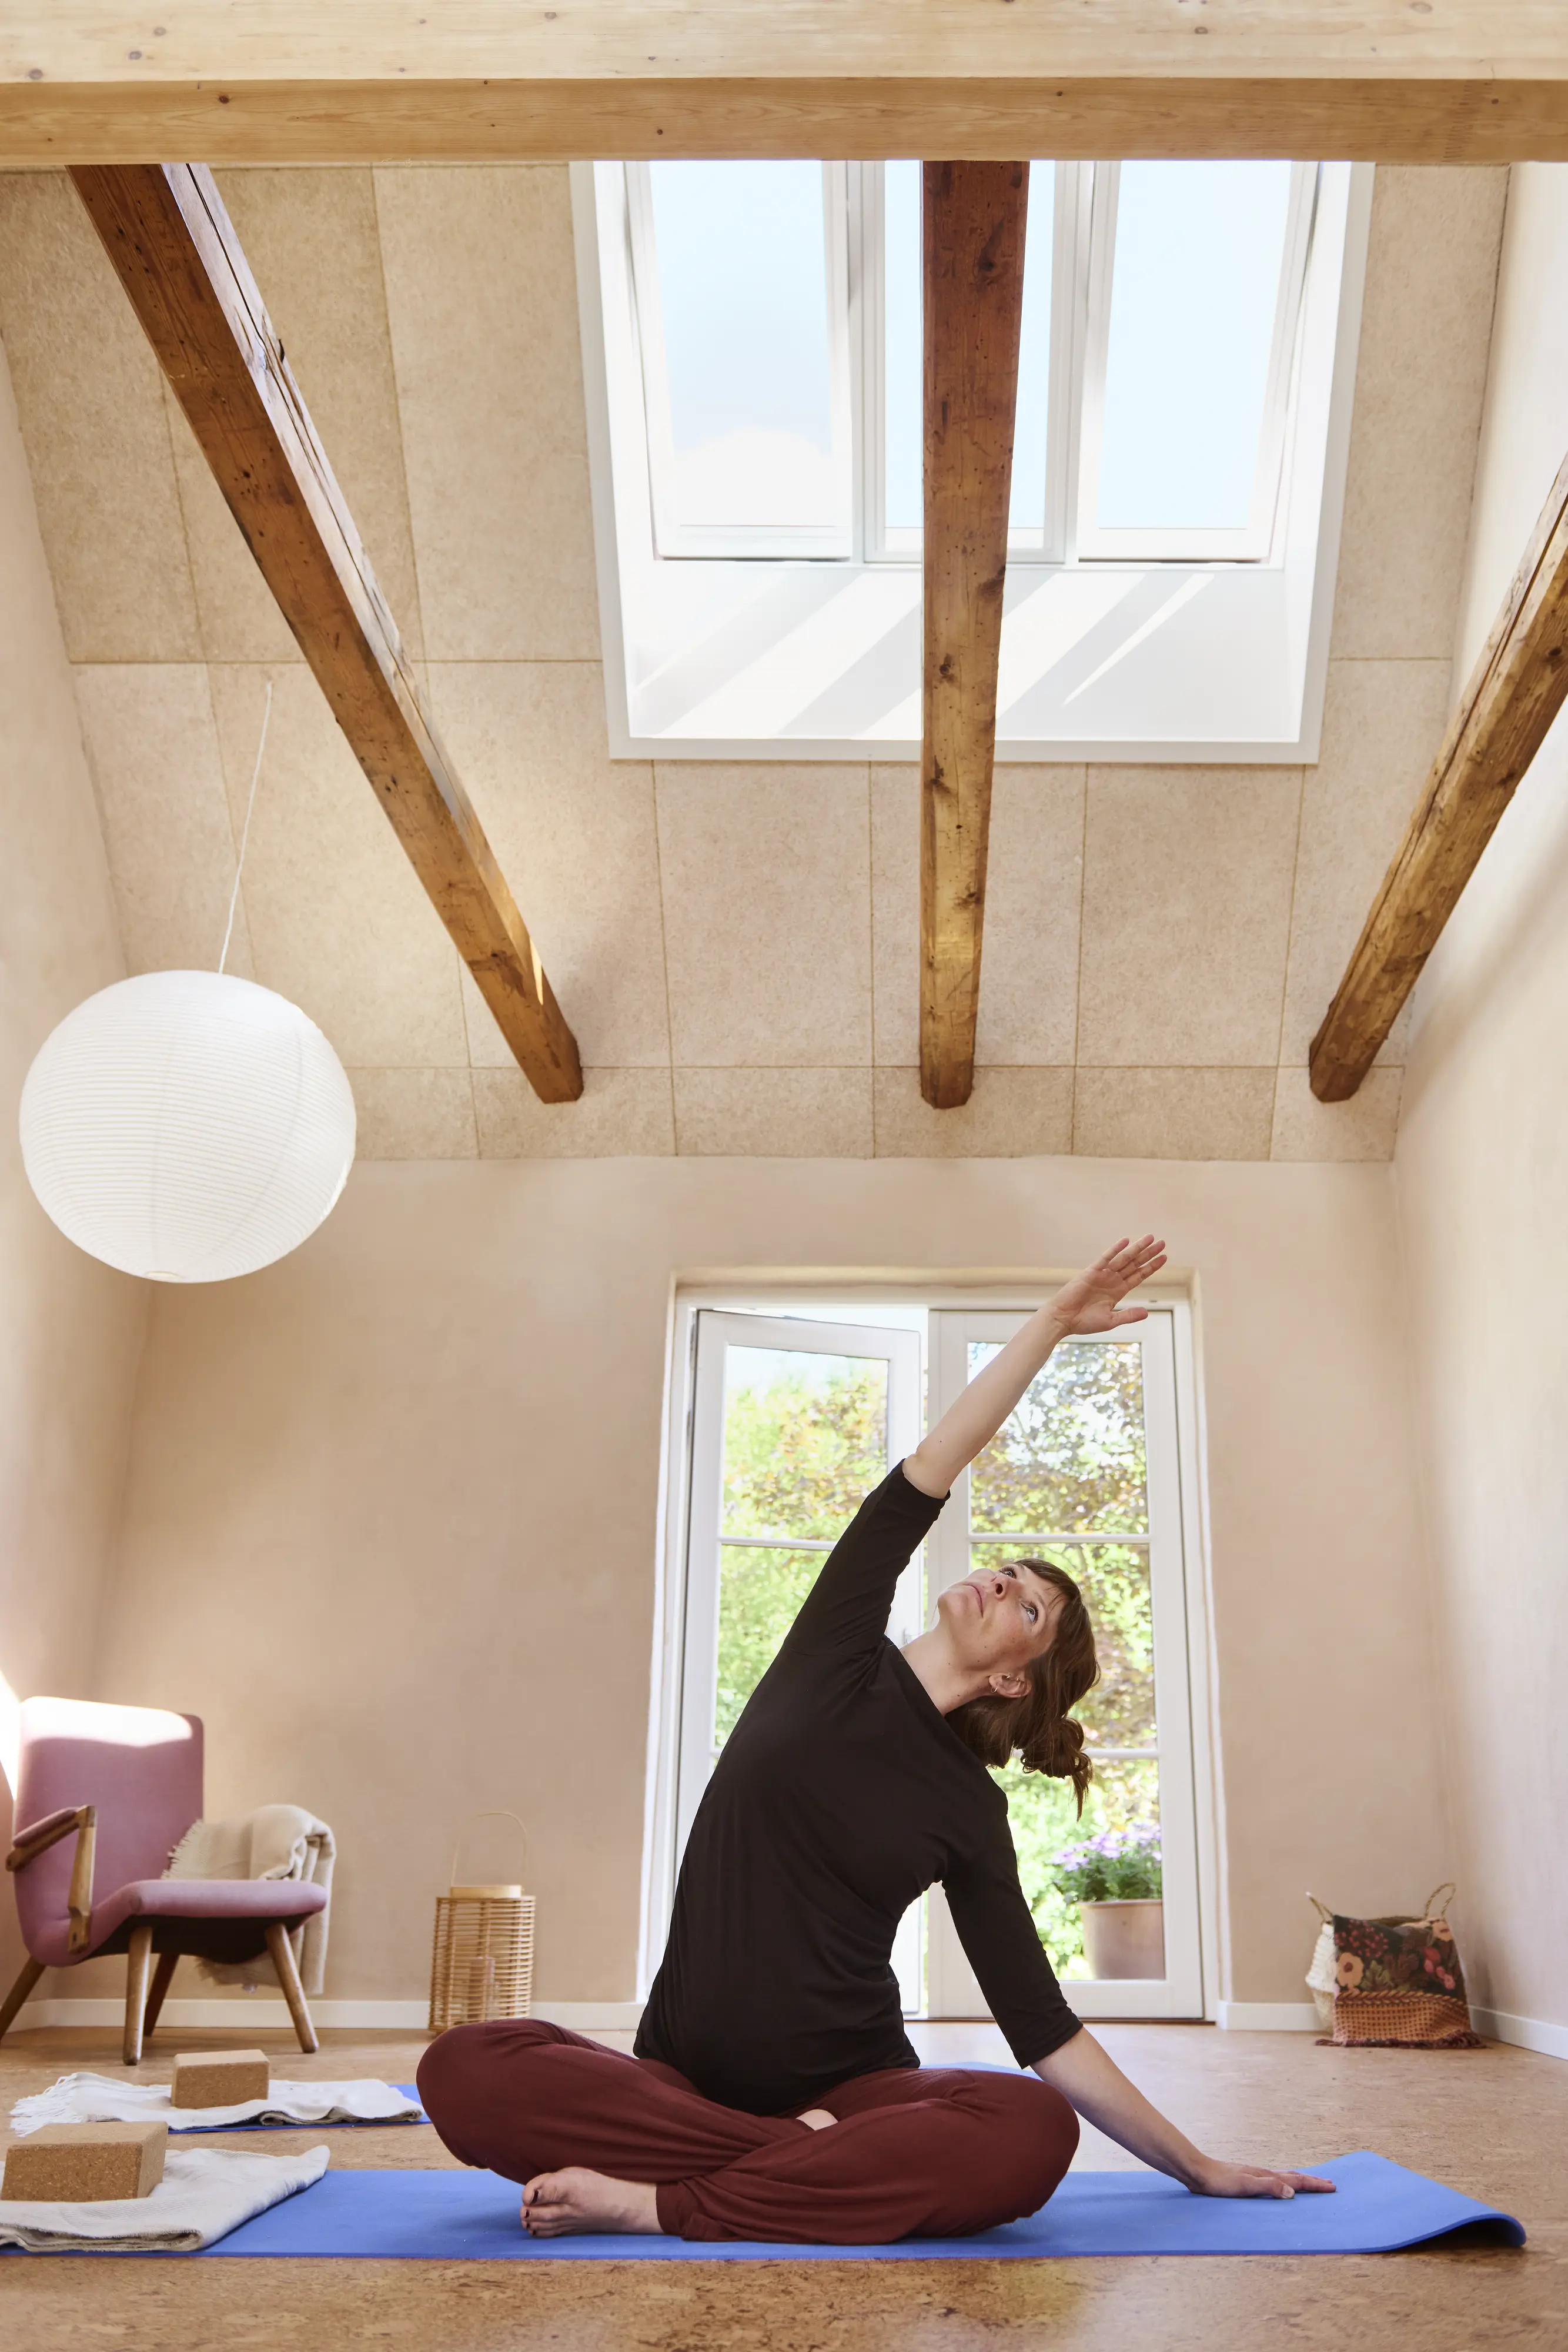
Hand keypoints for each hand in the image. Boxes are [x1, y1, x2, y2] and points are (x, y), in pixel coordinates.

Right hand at [1048, 1236, 1166, 1335]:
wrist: (1063, 1319)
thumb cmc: (1084, 1322)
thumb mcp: (1111, 1320)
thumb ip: (1128, 1315)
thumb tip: (1146, 1313)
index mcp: (1118, 1291)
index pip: (1139, 1275)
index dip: (1151, 1267)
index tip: (1164, 1257)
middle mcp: (1112, 1280)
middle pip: (1135, 1264)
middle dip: (1149, 1253)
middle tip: (1162, 1243)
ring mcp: (1102, 1275)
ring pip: (1124, 1259)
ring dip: (1137, 1248)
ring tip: (1150, 1238)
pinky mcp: (1091, 1272)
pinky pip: (1105, 1258)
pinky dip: (1115, 1250)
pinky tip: (1125, 1241)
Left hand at [1185, 2156, 1335, 2199]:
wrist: (1198, 2172)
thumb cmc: (1220, 2182)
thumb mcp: (1245, 2186)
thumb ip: (1268, 2187)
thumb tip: (1293, 2193)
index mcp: (1266, 2176)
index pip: (1296, 2180)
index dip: (1314, 2184)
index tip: (1332, 2187)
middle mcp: (1263, 2174)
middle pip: (1293, 2176)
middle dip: (1312, 2181)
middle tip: (1330, 2184)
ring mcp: (1255, 2176)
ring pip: (1283, 2177)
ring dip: (1300, 2181)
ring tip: (1310, 2183)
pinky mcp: (1246, 2181)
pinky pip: (1272, 2182)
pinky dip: (1284, 2184)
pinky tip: (1279, 2187)